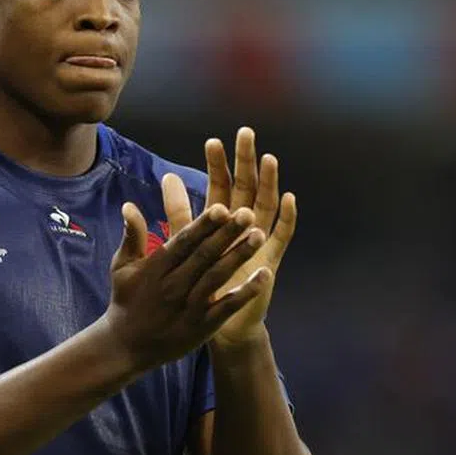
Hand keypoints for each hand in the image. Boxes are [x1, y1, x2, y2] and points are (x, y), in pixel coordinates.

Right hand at [104, 197, 271, 370]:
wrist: (126, 346)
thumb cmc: (126, 300)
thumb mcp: (122, 266)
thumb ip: (131, 235)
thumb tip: (129, 205)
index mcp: (157, 267)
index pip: (184, 241)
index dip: (203, 225)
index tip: (222, 207)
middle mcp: (174, 285)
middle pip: (205, 255)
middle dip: (227, 234)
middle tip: (248, 212)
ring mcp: (190, 307)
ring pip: (217, 277)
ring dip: (239, 256)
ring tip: (258, 235)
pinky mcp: (203, 326)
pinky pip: (227, 306)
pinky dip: (246, 292)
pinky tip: (265, 275)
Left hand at [164, 127, 296, 348]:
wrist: (211, 320)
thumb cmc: (197, 281)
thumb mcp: (184, 242)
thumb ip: (177, 211)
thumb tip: (165, 176)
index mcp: (219, 221)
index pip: (219, 186)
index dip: (217, 165)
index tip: (212, 141)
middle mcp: (241, 226)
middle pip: (246, 187)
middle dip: (245, 161)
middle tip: (245, 134)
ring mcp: (258, 241)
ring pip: (266, 205)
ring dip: (268, 182)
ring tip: (268, 158)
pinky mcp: (270, 259)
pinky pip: (282, 236)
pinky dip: (288, 217)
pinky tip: (290, 198)